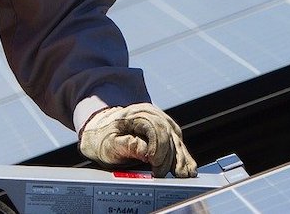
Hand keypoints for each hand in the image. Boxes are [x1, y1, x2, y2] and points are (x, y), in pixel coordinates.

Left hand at [78, 103, 196, 177]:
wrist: (101, 131)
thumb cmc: (103, 139)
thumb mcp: (108, 144)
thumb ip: (125, 146)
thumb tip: (144, 151)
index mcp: (135, 114)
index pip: (155, 128)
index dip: (158, 148)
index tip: (155, 166)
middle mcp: (151, 113)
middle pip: (168, 133)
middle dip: (170, 157)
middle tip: (166, 175)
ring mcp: (160, 120)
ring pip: (176, 138)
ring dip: (180, 158)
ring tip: (184, 175)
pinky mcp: (165, 129)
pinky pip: (177, 141)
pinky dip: (183, 156)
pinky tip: (188, 168)